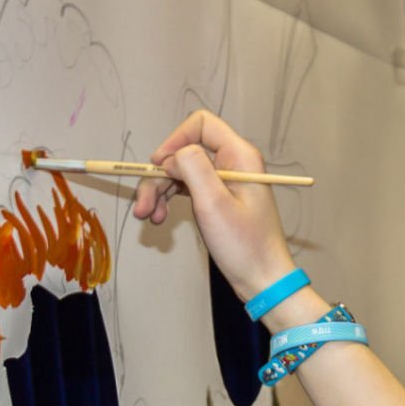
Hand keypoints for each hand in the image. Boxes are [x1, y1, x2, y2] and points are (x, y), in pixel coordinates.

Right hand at [130, 110, 297, 299]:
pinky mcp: (217, 200)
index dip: (175, 140)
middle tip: (141, 206)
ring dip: (159, 192)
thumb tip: (173, 154)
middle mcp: (232, 164)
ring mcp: (224, 182)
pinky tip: (158, 219)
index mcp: (239, 157)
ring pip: (181, 173)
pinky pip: (186, 190)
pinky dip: (169, 201)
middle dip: (159, 176)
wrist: (263, 280)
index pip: (201, 125)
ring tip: (148, 218)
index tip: (157, 165)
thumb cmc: (245, 246)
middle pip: (184, 152)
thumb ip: (193, 168)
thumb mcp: (214, 204)